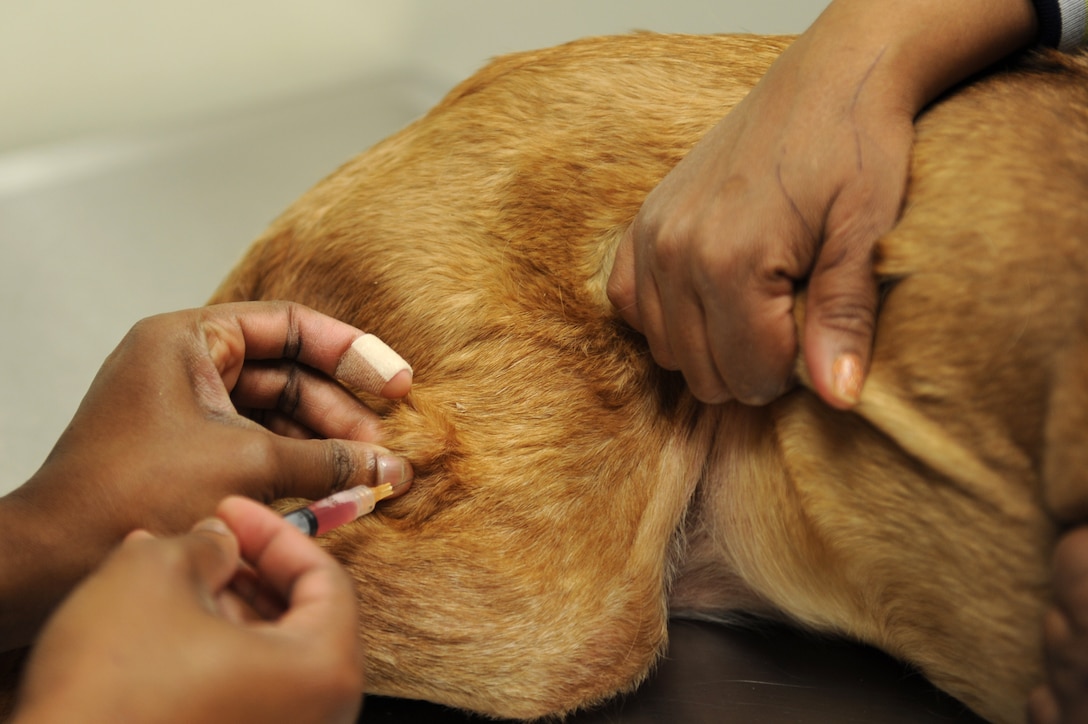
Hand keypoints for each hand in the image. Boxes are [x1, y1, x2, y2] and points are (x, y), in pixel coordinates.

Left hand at [0, 301, 412, 647]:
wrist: (55, 556)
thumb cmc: (132, 493)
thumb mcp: (248, 464)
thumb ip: (327, 460)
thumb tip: (388, 467)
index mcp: (188, 340)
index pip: (290, 325)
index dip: (351, 352)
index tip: (395, 382)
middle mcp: (186, 366)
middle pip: (289, 373)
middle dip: (340, 411)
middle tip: (382, 445)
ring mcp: (185, 410)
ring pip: (276, 413)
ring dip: (322, 443)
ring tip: (366, 473)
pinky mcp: (186, 452)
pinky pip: (256, 445)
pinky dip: (294, 464)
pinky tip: (331, 490)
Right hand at [13, 496, 364, 723]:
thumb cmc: (110, 693)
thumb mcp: (153, 576)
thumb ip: (204, 545)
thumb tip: (219, 543)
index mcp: (322, 672)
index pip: (326, 580)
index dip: (275, 533)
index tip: (233, 511)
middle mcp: (315, 717)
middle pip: (300, 621)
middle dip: (247, 570)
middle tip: (206, 539)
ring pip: (266, 657)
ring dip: (223, 607)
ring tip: (169, 575)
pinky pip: (240, 692)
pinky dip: (210, 652)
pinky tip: (161, 626)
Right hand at [606, 0, 1036, 407]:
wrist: (826, 79)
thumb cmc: (856, 146)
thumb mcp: (867, 231)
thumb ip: (845, 317)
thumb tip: (837, 396)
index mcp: (732, 261)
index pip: (748, 376)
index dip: (792, 373)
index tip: (819, 336)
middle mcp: (676, 254)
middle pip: (704, 374)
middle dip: (752, 365)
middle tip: (793, 321)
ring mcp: (650, 237)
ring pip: (666, 351)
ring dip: (711, 345)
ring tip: (758, 306)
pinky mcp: (641, 224)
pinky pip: (629, 306)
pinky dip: (665, 317)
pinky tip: (706, 298)